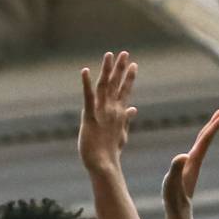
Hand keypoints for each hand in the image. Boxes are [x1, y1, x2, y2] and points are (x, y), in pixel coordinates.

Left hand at [78, 50, 137, 173]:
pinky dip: (86, 84)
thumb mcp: (121, 134)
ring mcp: (102, 112)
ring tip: (110, 55)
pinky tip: (84, 71)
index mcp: (119, 114)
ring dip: (108, 70)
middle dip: (121, 68)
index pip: (125, 92)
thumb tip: (134, 109)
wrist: (104, 165)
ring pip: (105, 87)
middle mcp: (112, 110)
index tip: (133, 64)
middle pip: (117, 85)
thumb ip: (126, 119)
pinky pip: (88, 98)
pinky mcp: (90, 117)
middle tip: (125, 53)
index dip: (128, 78)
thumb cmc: (110, 152)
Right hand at [162, 108, 218, 218]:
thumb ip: (176, 169)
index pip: (204, 141)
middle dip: (213, 126)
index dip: (213, 127)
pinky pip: (196, 152)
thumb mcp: (171, 183)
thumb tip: (182, 156)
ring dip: (207, 133)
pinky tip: (197, 145)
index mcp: (193, 162)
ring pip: (202, 146)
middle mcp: (195, 162)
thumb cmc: (173, 199)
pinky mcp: (187, 171)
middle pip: (206, 140)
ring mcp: (192, 167)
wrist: (178, 213)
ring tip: (213, 123)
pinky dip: (199, 143)